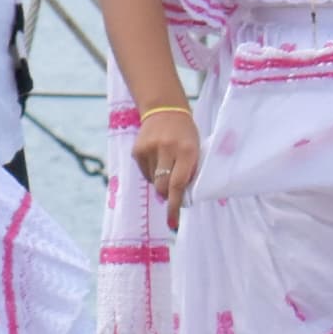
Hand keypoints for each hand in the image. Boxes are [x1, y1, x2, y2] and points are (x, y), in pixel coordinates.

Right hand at [132, 101, 199, 226]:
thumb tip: (179, 197)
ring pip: (154, 181)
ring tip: (167, 166)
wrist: (164, 110)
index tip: (174, 223)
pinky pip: (145, 173)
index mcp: (186, 151)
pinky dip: (152, 173)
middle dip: (167, 195)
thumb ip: (189, 171)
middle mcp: (166, 150)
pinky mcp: (137, 150)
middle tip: (172, 196)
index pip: (179, 184)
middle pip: (163, 186)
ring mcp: (148, 149)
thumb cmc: (186, 134)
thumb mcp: (195, 150)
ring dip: (161, 182)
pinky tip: (157, 161)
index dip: (176, 205)